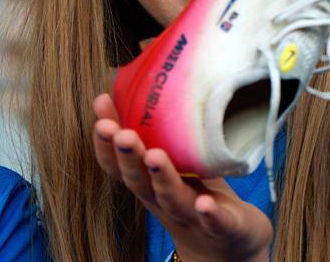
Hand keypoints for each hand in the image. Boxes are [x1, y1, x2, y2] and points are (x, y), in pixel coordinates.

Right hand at [92, 95, 271, 261]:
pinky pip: (215, 221)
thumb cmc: (198, 197)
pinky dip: (209, 213)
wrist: (228, 250)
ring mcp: (191, 215)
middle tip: (119, 132)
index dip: (107, 142)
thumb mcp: (175, 165)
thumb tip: (141, 83)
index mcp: (150, 184)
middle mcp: (163, 201)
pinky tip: (206, 203)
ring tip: (154, 156)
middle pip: (139, 181)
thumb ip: (158, 134)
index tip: (101, 110)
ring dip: (162, 178)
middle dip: (128, 156)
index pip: (120, 165)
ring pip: (172, 198)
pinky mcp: (222, 227)